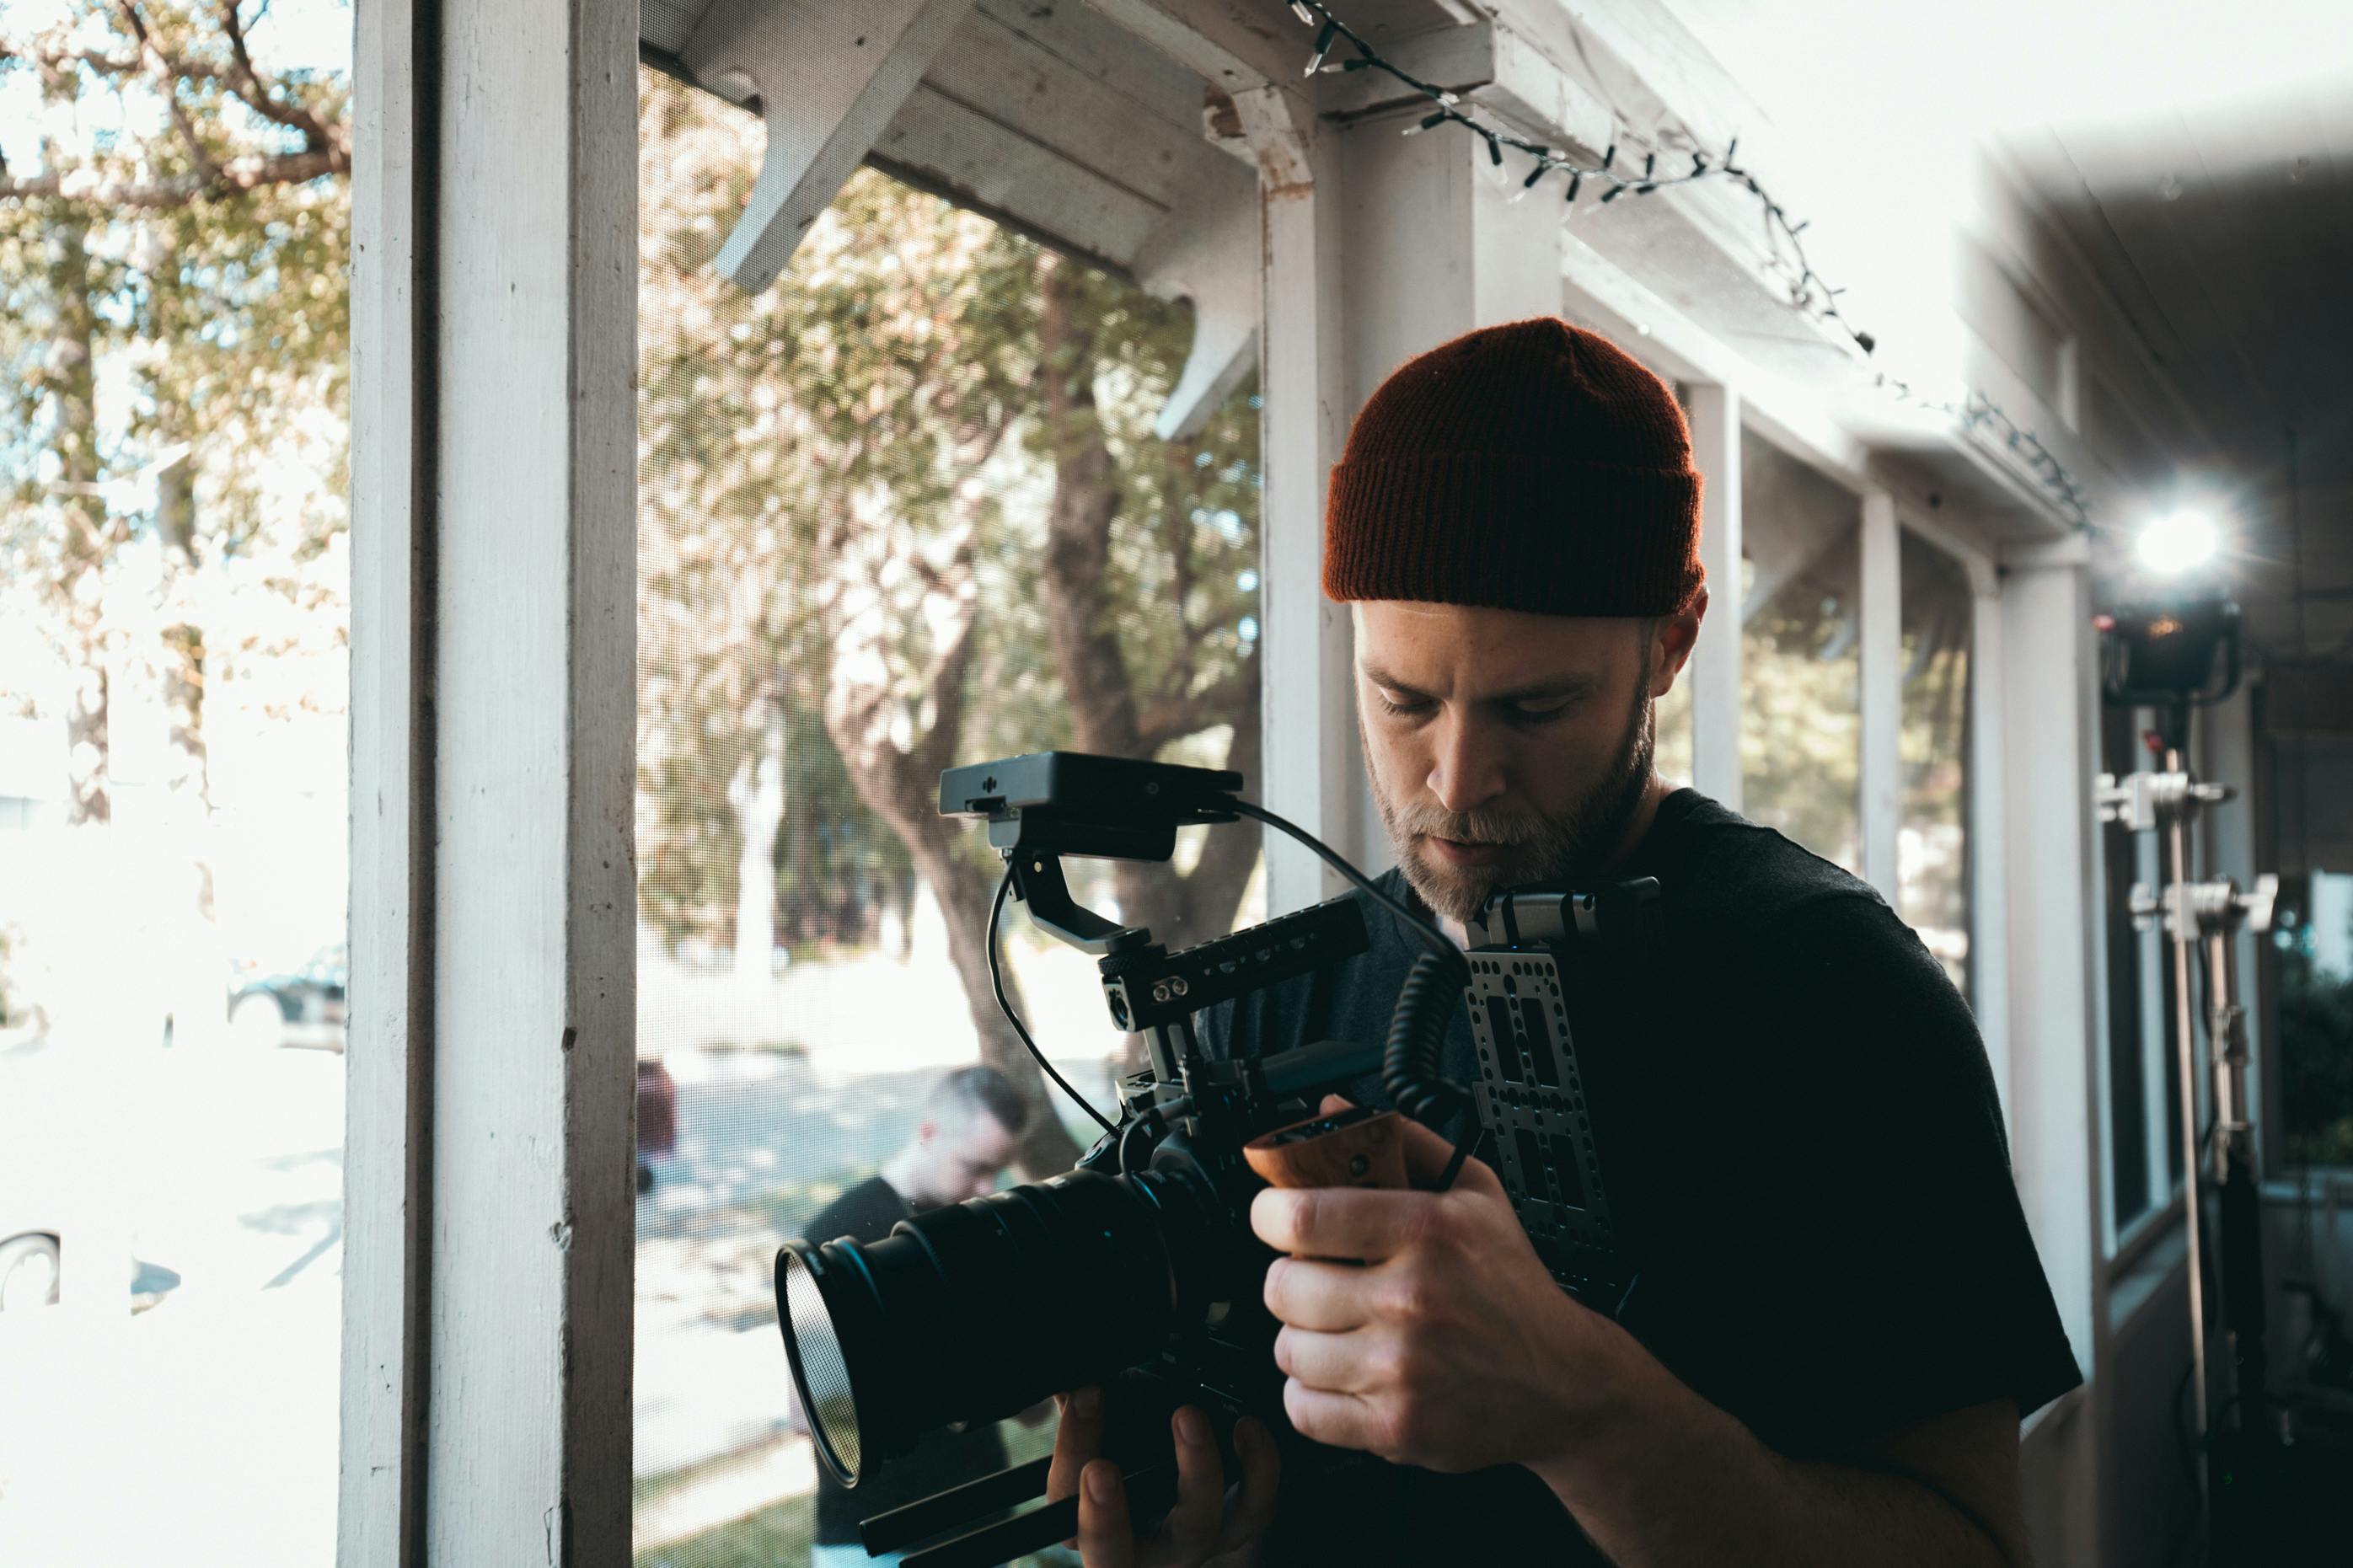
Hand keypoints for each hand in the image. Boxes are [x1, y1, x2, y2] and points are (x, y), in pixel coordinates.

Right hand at [1043, 1385, 1279, 1567]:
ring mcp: (1189, 1544)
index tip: (1086, 1395)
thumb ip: (1078, 1409)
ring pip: (1194, 1528)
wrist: (1188, 1508)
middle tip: (1102, 1465)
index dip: (1073, 1451)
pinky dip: (1258, 1469)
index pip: (1064, 1504)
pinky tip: (1248, 1427)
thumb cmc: (1134, 1470)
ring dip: (1193, 1471)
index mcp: (1086, 1528)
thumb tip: (1067, 1363)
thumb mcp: (1097, 1442)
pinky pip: (1254, 1510)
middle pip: (1113, 1551)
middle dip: (1106, 1513)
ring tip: (1188, 1416)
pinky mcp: (1237, 1530)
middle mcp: (1136, 1550)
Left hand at [1250, 1096, 1635, 1473]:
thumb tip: (1332, 1113)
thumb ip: (1403, 1143)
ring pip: (1287, 1350)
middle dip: (1291, 1279)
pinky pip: (1303, 1410)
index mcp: (1428, 1232)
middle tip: (1316, 1277)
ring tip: (1337, 1329)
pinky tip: (1340, 1373)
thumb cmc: (1513, 1286)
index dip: (1269, 1214)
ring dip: (1301, 1338)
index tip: (1274, 1218)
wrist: (1564, 1383)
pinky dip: (1309, 1394)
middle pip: (1282, 1286)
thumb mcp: (1473, 1193)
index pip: (1300, 1217)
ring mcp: (1402, 1369)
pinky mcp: (1395, 1427)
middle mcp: (1412, 1300)